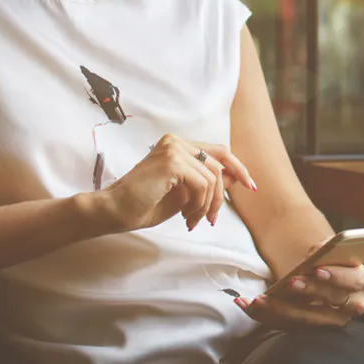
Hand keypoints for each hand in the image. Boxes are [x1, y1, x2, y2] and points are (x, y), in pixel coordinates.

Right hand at [92, 133, 256, 232]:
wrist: (113, 211)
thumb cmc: (143, 205)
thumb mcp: (184, 194)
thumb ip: (207, 182)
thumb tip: (235, 177)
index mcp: (177, 145)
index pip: (219, 152)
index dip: (238, 168)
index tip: (251, 186)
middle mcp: (176, 141)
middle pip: (219, 164)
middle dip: (221, 196)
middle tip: (212, 220)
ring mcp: (173, 149)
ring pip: (212, 178)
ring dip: (207, 205)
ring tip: (193, 221)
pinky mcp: (172, 162)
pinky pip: (202, 185)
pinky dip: (199, 206)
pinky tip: (186, 218)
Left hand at [237, 241, 363, 328]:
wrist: (321, 273)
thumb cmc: (327, 258)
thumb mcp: (329, 249)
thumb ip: (325, 249)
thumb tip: (314, 254)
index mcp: (360, 280)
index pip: (353, 280)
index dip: (337, 276)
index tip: (318, 269)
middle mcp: (351, 304)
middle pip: (331, 302)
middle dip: (309, 292)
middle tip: (290, 282)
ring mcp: (330, 320)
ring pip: (306, 319)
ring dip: (280, 309)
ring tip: (258, 299)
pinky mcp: (309, 328)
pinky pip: (286, 325)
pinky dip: (264, 316)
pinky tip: (245, 303)